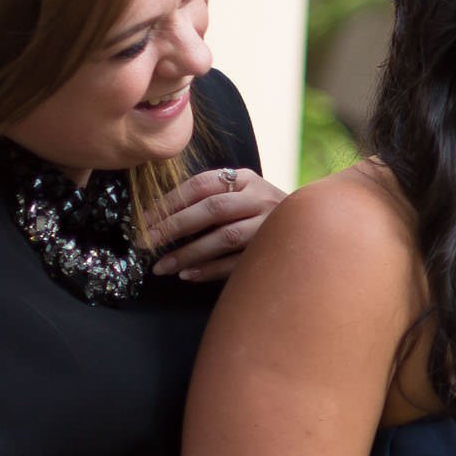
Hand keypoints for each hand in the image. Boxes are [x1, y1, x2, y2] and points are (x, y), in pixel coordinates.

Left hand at [152, 167, 287, 281]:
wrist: (312, 227)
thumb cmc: (260, 213)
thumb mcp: (241, 193)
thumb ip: (210, 197)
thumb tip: (158, 216)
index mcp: (247, 179)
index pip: (201, 185)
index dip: (169, 202)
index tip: (144, 220)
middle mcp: (261, 198)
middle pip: (212, 210)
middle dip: (175, 226)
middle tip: (147, 242)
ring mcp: (270, 225)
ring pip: (226, 237)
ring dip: (190, 253)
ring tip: (162, 266)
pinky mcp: (273, 250)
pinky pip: (239, 262)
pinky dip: (211, 270)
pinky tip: (189, 275)